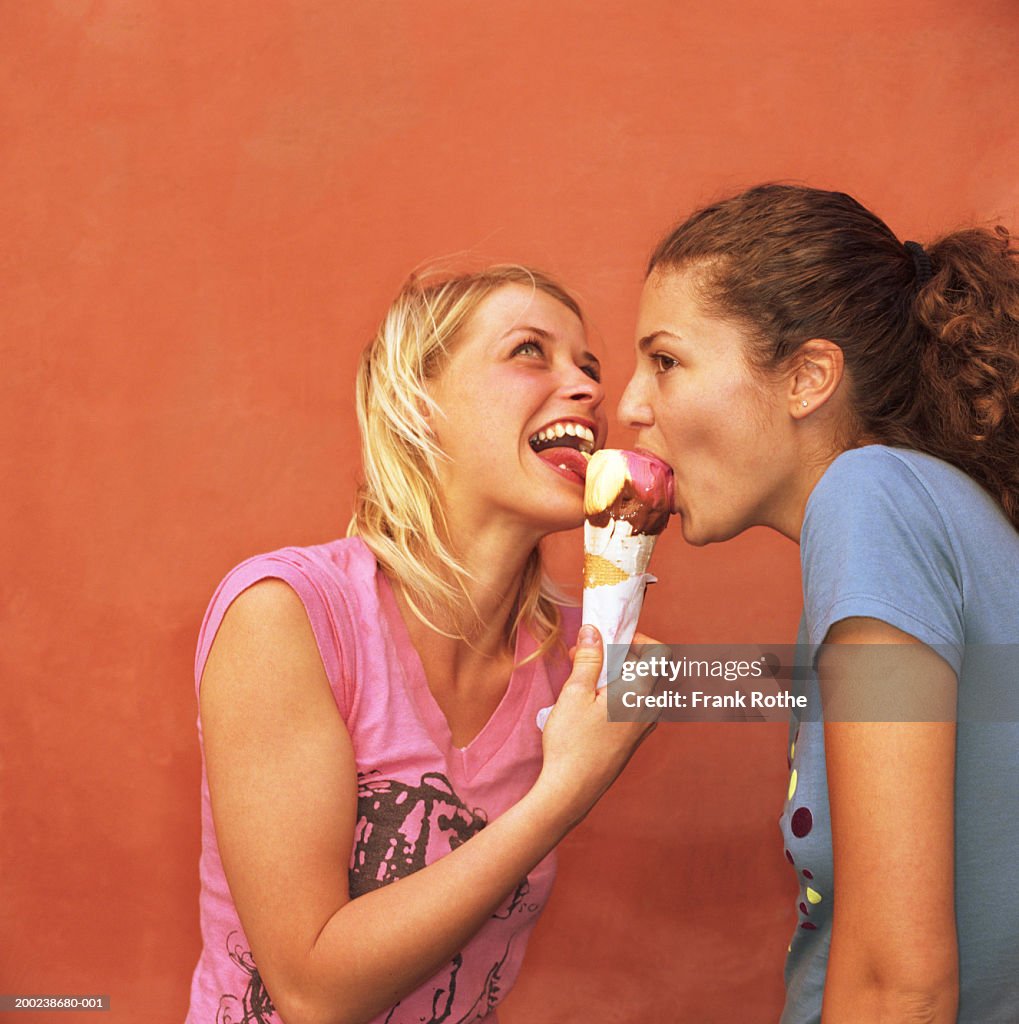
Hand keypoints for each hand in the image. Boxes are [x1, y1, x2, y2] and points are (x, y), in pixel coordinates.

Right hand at [532, 625, 657, 830]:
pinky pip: (640, 704)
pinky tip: (595, 701)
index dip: (640, 640)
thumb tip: (594, 630)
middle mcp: (651, 709)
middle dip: (628, 655)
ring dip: (624, 675)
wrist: (571, 790)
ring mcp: (646, 725)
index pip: (662, 654)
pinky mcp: (636, 737)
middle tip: (596, 657)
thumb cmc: (571, 743)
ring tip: (591, 679)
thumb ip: (589, 658)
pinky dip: (624, 693)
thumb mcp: (574, 693)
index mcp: (640, 693)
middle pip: (657, 669)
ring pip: (648, 688)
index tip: (612, 641)